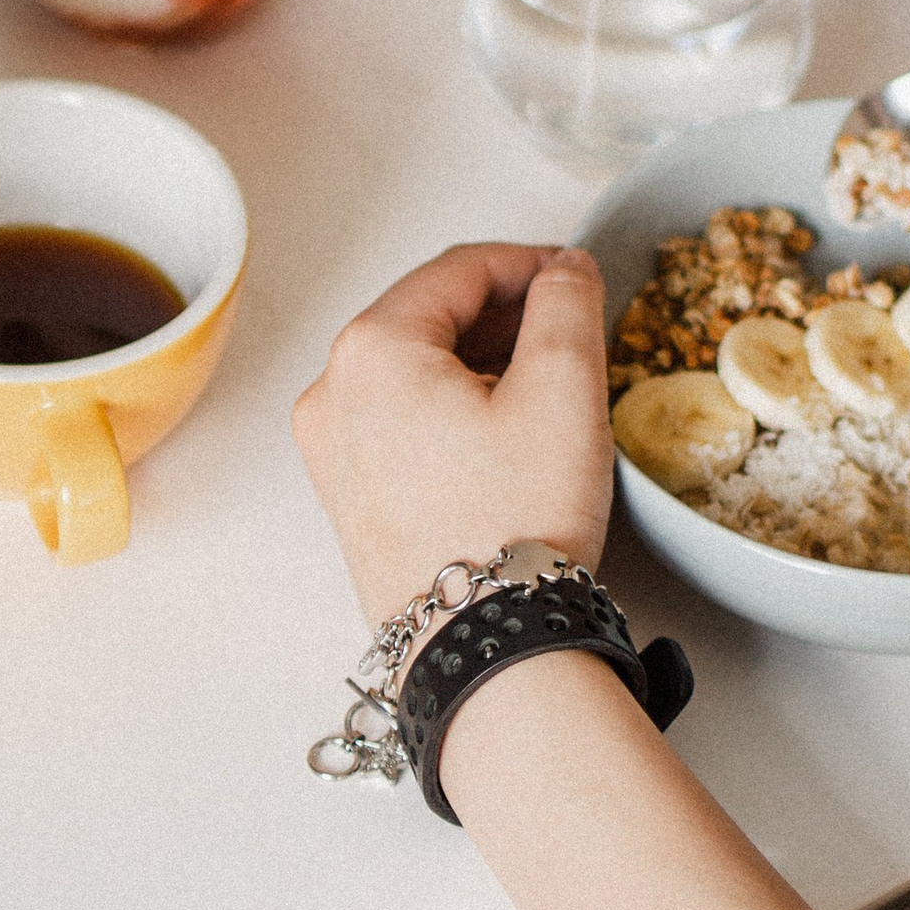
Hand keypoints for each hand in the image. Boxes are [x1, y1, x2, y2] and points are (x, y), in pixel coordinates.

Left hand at [294, 243, 614, 631]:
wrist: (480, 646)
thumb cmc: (515, 522)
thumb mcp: (564, 388)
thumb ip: (566, 303)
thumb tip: (565, 270)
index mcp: (371, 349)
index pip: (457, 269)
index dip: (529, 263)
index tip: (578, 277)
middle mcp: (331, 392)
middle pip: (429, 316)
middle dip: (504, 313)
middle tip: (572, 329)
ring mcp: (332, 448)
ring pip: (415, 369)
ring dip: (481, 360)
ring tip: (550, 383)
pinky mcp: (349, 494)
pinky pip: (401, 420)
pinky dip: (454, 406)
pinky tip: (508, 432)